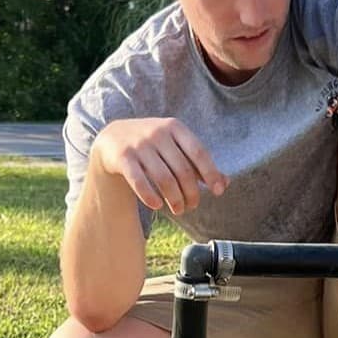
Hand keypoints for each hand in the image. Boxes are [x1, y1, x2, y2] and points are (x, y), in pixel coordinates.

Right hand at [92, 118, 226, 215]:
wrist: (113, 138)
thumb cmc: (153, 147)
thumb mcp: (176, 148)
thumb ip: (198, 164)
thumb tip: (224, 183)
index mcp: (175, 127)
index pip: (198, 152)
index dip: (210, 173)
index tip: (218, 192)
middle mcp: (158, 133)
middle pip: (183, 170)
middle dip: (191, 193)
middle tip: (192, 206)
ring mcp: (139, 144)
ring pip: (164, 179)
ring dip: (174, 199)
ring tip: (178, 210)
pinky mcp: (123, 157)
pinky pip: (139, 181)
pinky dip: (150, 196)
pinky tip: (157, 205)